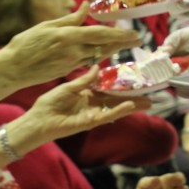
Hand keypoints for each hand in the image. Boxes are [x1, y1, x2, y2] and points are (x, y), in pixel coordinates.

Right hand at [0, 4, 140, 86]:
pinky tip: (105, 51)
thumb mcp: (46, 26)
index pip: (100, 34)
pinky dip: (99, 55)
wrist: (13, 69)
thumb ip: (69, 18)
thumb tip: (86, 6)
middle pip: (104, 46)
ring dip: (112, 49)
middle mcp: (74, 51)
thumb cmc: (25, 44)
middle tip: (138, 39)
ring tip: (125, 43)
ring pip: (98, 55)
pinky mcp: (69, 71)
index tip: (134, 34)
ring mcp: (72, 63)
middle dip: (122, 43)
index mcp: (68, 36)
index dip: (119, 34)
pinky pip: (89, 61)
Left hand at [20, 68, 149, 146]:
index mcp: (88, 92)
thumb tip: (97, 67)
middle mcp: (94, 102)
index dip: (122, 82)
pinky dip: (120, 110)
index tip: (135, 76)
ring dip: (133, 104)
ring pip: (117, 107)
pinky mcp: (91, 121)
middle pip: (118, 98)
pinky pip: (108, 115)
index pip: (109, 86)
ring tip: (149, 102)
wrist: (39, 120)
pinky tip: (131, 105)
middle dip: (134, 95)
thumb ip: (84, 80)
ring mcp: (94, 112)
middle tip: (150, 91)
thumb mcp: (68, 87)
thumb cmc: (49, 103)